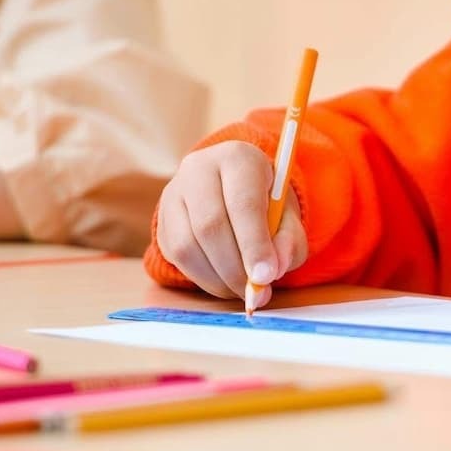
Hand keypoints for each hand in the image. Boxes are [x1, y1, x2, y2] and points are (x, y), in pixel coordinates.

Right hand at [155, 141, 308, 303]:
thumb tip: (271, 270)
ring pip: (188, 244)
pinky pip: (176, 256)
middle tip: (255, 292)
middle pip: (210, 224)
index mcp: (238, 158)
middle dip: (235, 267)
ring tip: (242, 288)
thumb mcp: (288, 217)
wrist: (232, 189)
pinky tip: (223, 280)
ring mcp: (174, 192)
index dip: (254, 244)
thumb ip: (288, 242)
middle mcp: (199, 168)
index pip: (243, 203)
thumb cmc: (265, 203)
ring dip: (218, 277)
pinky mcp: (162, 219)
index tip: (266, 277)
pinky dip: (203, 278)